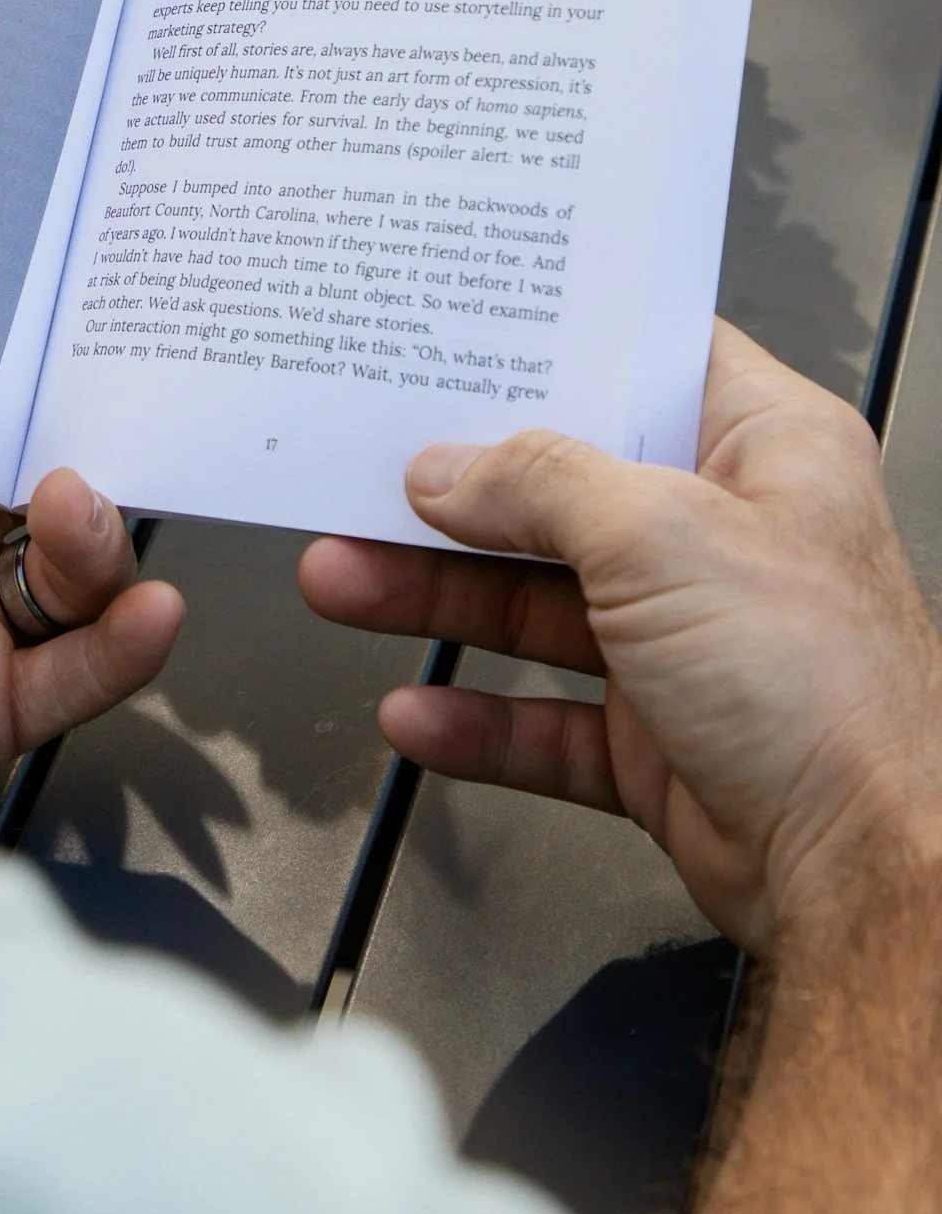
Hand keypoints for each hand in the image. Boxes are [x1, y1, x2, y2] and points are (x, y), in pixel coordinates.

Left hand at [0, 328, 182, 876]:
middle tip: (83, 442)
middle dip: (89, 452)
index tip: (85, 343)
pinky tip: (145, 609)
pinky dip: (128, 643)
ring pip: (77, 572)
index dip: (37, 378)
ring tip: (74, 517)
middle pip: (51, 481)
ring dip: (101, 539)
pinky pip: (79, 674)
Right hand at [298, 322, 941, 955]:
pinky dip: (478, 720)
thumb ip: (540, 486)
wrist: (872, 875)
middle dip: (456, 494)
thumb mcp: (661, 535)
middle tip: (363, 474)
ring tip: (341, 579)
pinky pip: (544, 719)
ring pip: (537, 605)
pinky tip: (415, 716)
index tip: (461, 338)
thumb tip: (452, 469)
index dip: (555, 349)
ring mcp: (691, 644)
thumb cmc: (826, 690)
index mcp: (768, 453)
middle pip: (563, 493)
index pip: (647, 367)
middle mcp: (730, 540)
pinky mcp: (661, 741)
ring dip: (436, 597)